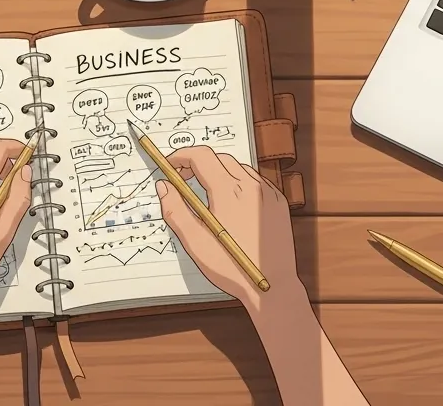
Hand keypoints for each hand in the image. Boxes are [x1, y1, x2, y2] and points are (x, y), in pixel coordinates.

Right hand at [156, 146, 305, 317]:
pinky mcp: (278, 203)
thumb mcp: (194, 241)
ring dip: (218, 171)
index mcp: (228, 191)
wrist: (272, 286)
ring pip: (238, 167)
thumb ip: (175, 210)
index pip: (201, 156)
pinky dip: (239, 182)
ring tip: (205, 192)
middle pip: (219, 158)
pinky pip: (255, 180)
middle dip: (197, 163)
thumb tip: (164, 187)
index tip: (170, 164)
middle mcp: (251, 186)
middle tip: (183, 179)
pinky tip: (231, 201)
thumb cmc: (234, 268)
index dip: (181, 156)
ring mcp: (268, 193)